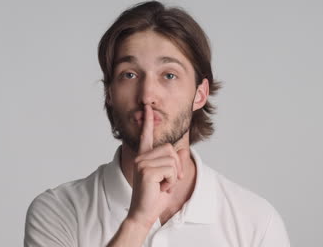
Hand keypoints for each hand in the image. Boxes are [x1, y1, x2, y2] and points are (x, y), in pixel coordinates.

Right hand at [126, 104, 187, 228]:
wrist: (143, 214)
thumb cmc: (154, 196)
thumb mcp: (168, 177)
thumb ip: (173, 163)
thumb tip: (181, 152)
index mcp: (144, 157)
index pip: (146, 136)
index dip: (148, 122)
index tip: (148, 108)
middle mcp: (141, 157)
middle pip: (170, 149)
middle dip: (176, 167)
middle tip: (167, 181)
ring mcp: (142, 162)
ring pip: (172, 160)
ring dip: (173, 176)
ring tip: (161, 185)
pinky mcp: (146, 170)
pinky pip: (171, 170)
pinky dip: (171, 181)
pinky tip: (160, 188)